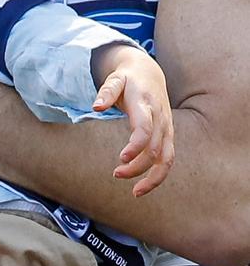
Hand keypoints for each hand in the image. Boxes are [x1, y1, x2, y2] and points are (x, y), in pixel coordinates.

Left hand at [92, 44, 174, 196]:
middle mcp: (161, 118)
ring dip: (153, 178)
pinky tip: (143, 186)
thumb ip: (106, 92)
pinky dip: (159, 176)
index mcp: (146, 105)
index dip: (136, 146)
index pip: (145, 129)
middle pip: (154, 149)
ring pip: (167, 159)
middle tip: (116, 173)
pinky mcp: (169, 136)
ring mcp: (167, 128)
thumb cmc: (128, 78)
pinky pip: (169, 160)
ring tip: (135, 192)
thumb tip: (96, 107)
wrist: (149, 73)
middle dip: (137, 166)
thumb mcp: (115, 79)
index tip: (121, 159)